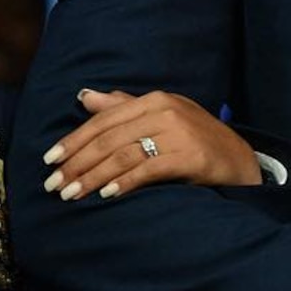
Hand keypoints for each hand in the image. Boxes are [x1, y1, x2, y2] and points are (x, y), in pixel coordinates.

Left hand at [42, 89, 263, 199]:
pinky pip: (149, 169)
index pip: (103, 119)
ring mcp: (179, 133)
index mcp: (153, 100)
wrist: (240, 160)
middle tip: (54, 185)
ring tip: (72, 194)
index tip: (50, 160)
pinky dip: (125, 182)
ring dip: (93, 177)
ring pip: (124, 155)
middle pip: (109, 138)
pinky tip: (107, 195)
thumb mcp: (160, 118)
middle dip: (77, 163)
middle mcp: (164, 111)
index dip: (74, 140)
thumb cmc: (195, 139)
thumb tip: (84, 96)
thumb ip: (122, 107)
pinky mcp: (191, 156)